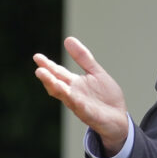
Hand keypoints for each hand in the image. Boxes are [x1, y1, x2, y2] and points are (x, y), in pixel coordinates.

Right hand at [33, 37, 128, 155]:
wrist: (118, 118)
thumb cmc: (105, 96)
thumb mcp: (96, 72)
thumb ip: (83, 58)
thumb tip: (68, 39)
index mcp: (74, 83)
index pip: (58, 73)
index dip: (48, 65)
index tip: (37, 57)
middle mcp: (74, 94)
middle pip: (58, 85)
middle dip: (48, 78)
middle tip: (39, 69)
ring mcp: (80, 105)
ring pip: (66, 97)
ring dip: (58, 89)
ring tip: (50, 81)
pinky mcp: (90, 115)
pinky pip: (82, 109)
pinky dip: (76, 103)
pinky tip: (72, 97)